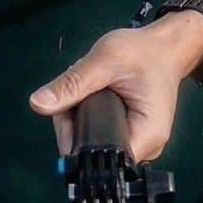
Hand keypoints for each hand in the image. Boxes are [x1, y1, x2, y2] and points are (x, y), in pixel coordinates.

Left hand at [29, 12, 202, 161]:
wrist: (166, 45)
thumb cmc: (142, 52)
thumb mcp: (104, 61)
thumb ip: (72, 84)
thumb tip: (36, 104)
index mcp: (146, 137)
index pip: (98, 157)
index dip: (74, 140)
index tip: (64, 113)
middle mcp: (144, 148)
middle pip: (92, 150)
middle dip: (74, 123)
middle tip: (74, 91)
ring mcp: (138, 142)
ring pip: (94, 141)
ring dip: (80, 116)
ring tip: (85, 87)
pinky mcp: (130, 133)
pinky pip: (101, 132)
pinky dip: (89, 114)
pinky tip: (90, 94)